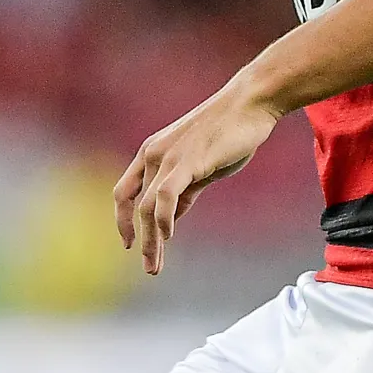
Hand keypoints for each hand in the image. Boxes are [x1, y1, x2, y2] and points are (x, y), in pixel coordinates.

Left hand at [114, 82, 280, 275]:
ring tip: (155, 265)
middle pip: (134, 205)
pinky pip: (164, 197)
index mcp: (151, 153)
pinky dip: (163, 220)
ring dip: (151, 240)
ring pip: (147, 207)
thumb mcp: (200, 166)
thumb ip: (184, 190)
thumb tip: (171, 218)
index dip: (123, 219)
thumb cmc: (229, 133)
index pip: (125, 192)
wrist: (249, 104)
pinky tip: (168, 237)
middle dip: (140, 239)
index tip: (130, 243)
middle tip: (150, 268)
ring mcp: (166, 157)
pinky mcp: (185, 162)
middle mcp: (152, 154)